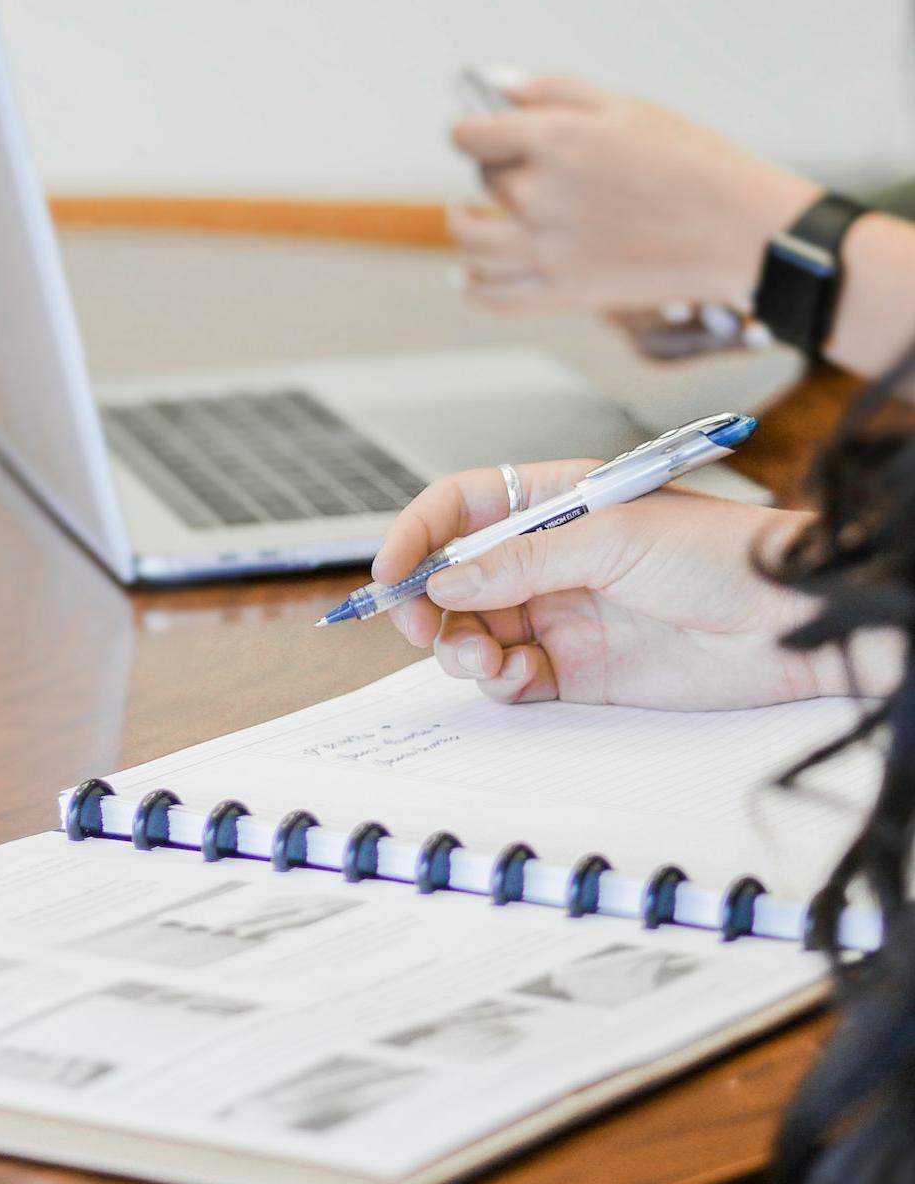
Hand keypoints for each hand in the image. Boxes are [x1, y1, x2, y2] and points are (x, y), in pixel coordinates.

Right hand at [372, 459, 834, 709]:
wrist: (794, 624)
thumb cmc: (723, 554)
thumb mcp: (613, 539)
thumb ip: (521, 563)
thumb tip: (445, 582)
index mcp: (553, 503)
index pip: (460, 508)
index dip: (417, 535)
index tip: (389, 572)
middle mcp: (547, 559)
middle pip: (453, 578)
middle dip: (427, 603)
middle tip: (420, 627)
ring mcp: (559, 613)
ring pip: (473, 631)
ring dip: (460, 646)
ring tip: (484, 657)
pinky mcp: (576, 669)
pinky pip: (510, 677)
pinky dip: (500, 681)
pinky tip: (521, 676)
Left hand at [449, 77, 819, 311]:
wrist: (739, 229)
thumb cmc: (690, 161)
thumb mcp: (625, 107)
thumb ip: (553, 92)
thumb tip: (497, 87)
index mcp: (554, 140)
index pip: (470, 134)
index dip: (469, 128)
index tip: (476, 129)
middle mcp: (540, 195)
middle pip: (484, 179)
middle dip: (494, 167)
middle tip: (519, 166)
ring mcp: (546, 249)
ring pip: (471, 240)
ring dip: (464, 224)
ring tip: (468, 215)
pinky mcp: (561, 292)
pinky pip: (493, 296)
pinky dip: (473, 287)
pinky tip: (468, 274)